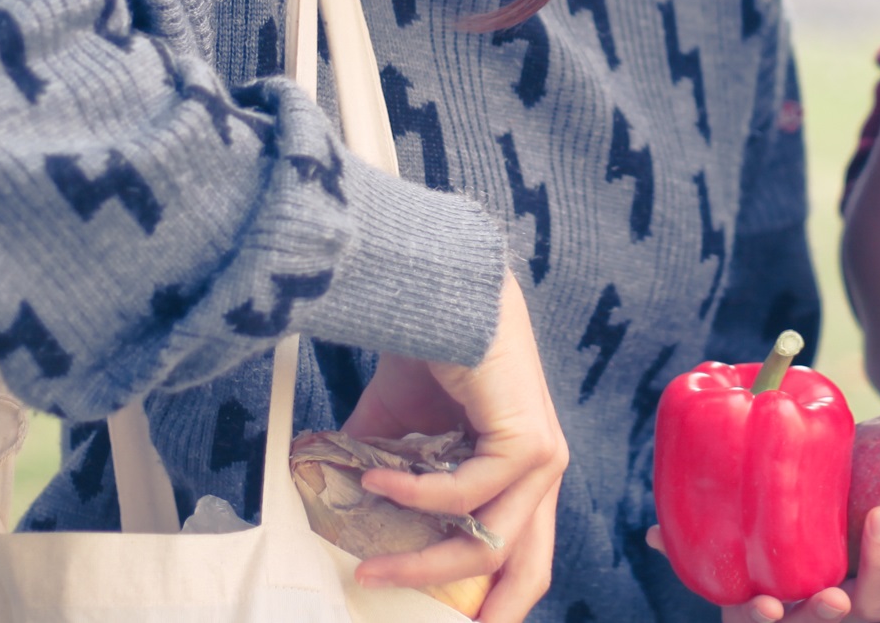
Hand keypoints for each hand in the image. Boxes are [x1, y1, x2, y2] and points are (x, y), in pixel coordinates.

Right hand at [342, 271, 567, 622]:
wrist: (439, 289)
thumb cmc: (427, 351)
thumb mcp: (399, 429)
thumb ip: (383, 474)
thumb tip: (338, 516)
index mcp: (520, 472)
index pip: (523, 554)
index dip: (494, 601)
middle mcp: (541, 469)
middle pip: (523, 569)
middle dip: (483, 614)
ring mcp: (541, 456)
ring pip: (489, 542)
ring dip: (420, 562)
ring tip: (366, 562)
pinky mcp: (528, 439)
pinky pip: (466, 494)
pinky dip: (415, 496)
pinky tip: (375, 481)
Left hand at [646, 504, 879, 621]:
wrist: (778, 566)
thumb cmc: (840, 537)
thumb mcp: (876, 527)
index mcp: (844, 598)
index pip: (873, 600)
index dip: (879, 564)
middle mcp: (806, 612)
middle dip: (830, 614)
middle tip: (828, 594)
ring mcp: (763, 612)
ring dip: (757, 618)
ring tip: (763, 605)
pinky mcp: (722, 602)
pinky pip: (698, 584)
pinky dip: (673, 549)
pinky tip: (652, 532)